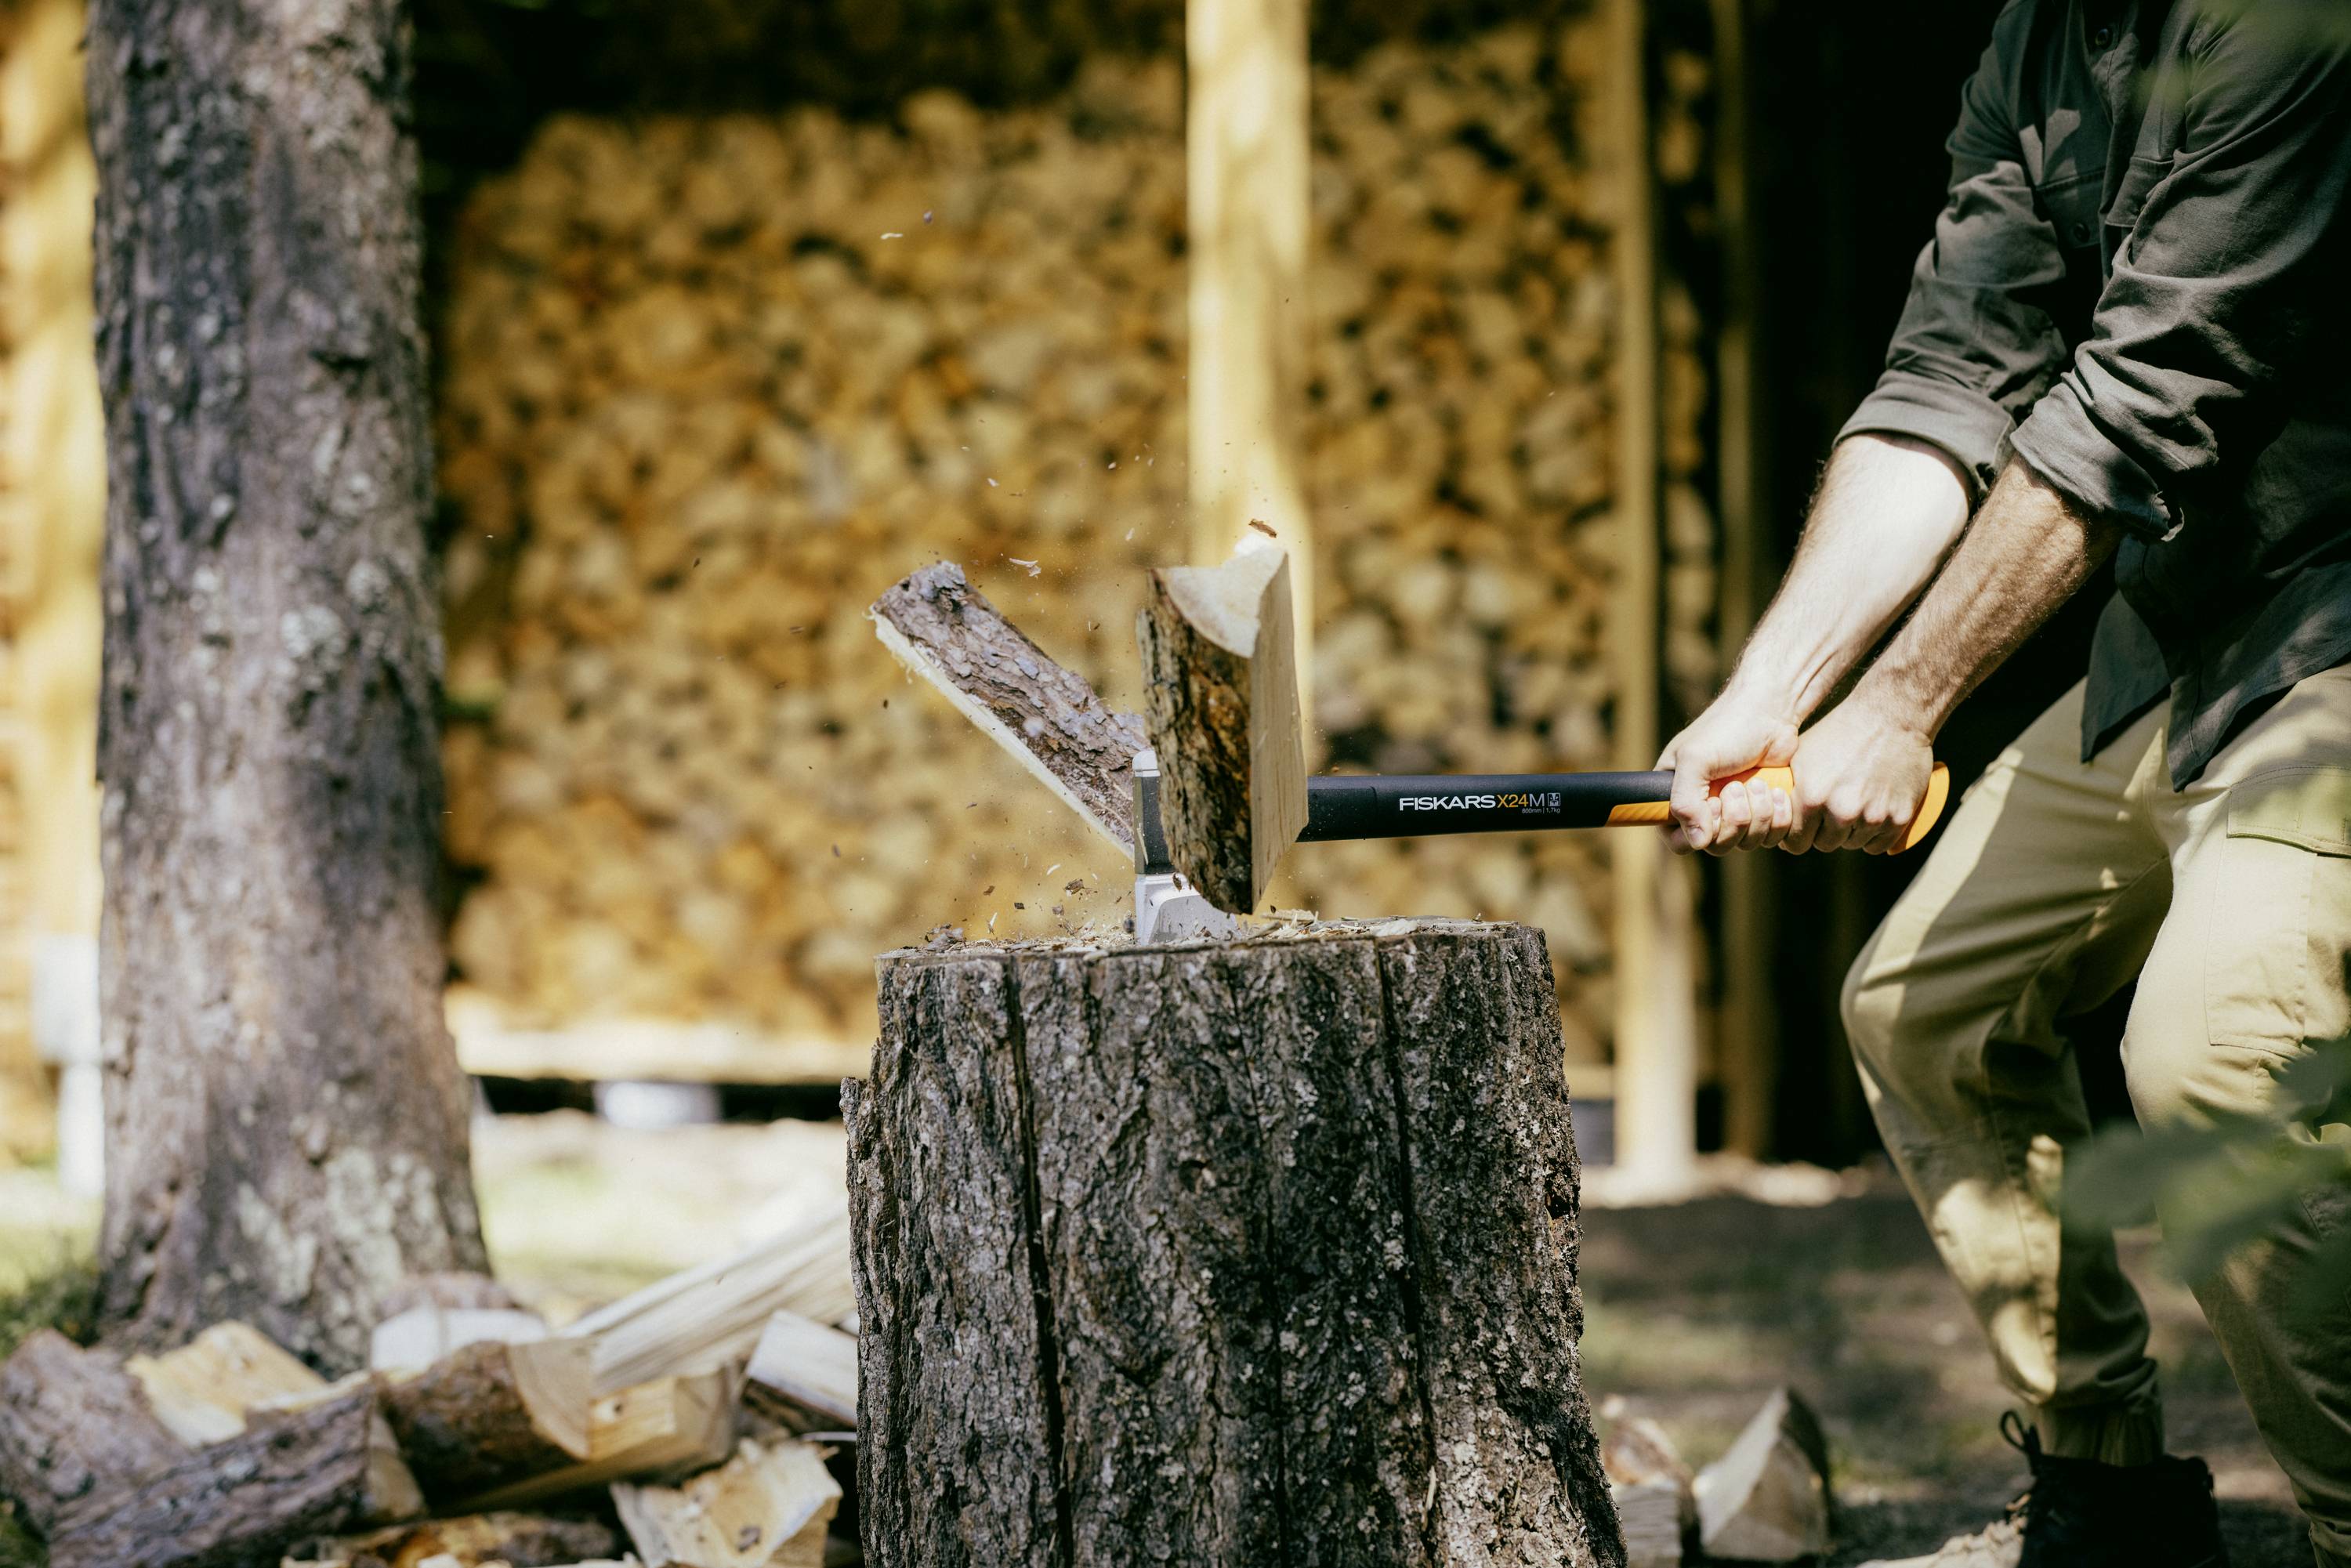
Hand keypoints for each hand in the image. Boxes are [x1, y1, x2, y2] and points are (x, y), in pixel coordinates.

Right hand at [1657, 685, 1799, 854]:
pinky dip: (1777, 817)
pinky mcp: (1764, 812)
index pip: (1675, 839)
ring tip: (1758, 784)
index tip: (1710, 808)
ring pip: (1744, 843)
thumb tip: (1696, 843)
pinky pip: (1770, 837)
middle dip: (1732, 820)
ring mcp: (1736, 811)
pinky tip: (1777, 792)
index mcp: (1677, 794)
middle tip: (1736, 787)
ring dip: (1757, 815)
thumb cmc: (1729, 727)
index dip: (1693, 834)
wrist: (1773, 710)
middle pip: (1715, 845)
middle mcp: (1705, 807)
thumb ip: (1685, 801)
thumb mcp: (1696, 759)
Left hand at [1780, 691, 1935, 854]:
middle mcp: (1842, 811)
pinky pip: (1879, 844)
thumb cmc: (1840, 730)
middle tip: (1827, 819)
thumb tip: (1768, 810)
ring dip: (1850, 834)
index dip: (1796, 837)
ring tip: (1851, 811)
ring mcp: (1873, 816)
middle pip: (1825, 844)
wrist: (1891, 714)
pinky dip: (1874, 836)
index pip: (1795, 841)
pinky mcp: (1900, 817)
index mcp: (1812, 797)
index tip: (1800, 832)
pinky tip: (1870, 820)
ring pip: (1853, 844)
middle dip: (1823, 834)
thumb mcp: (1801, 755)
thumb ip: (1787, 787)